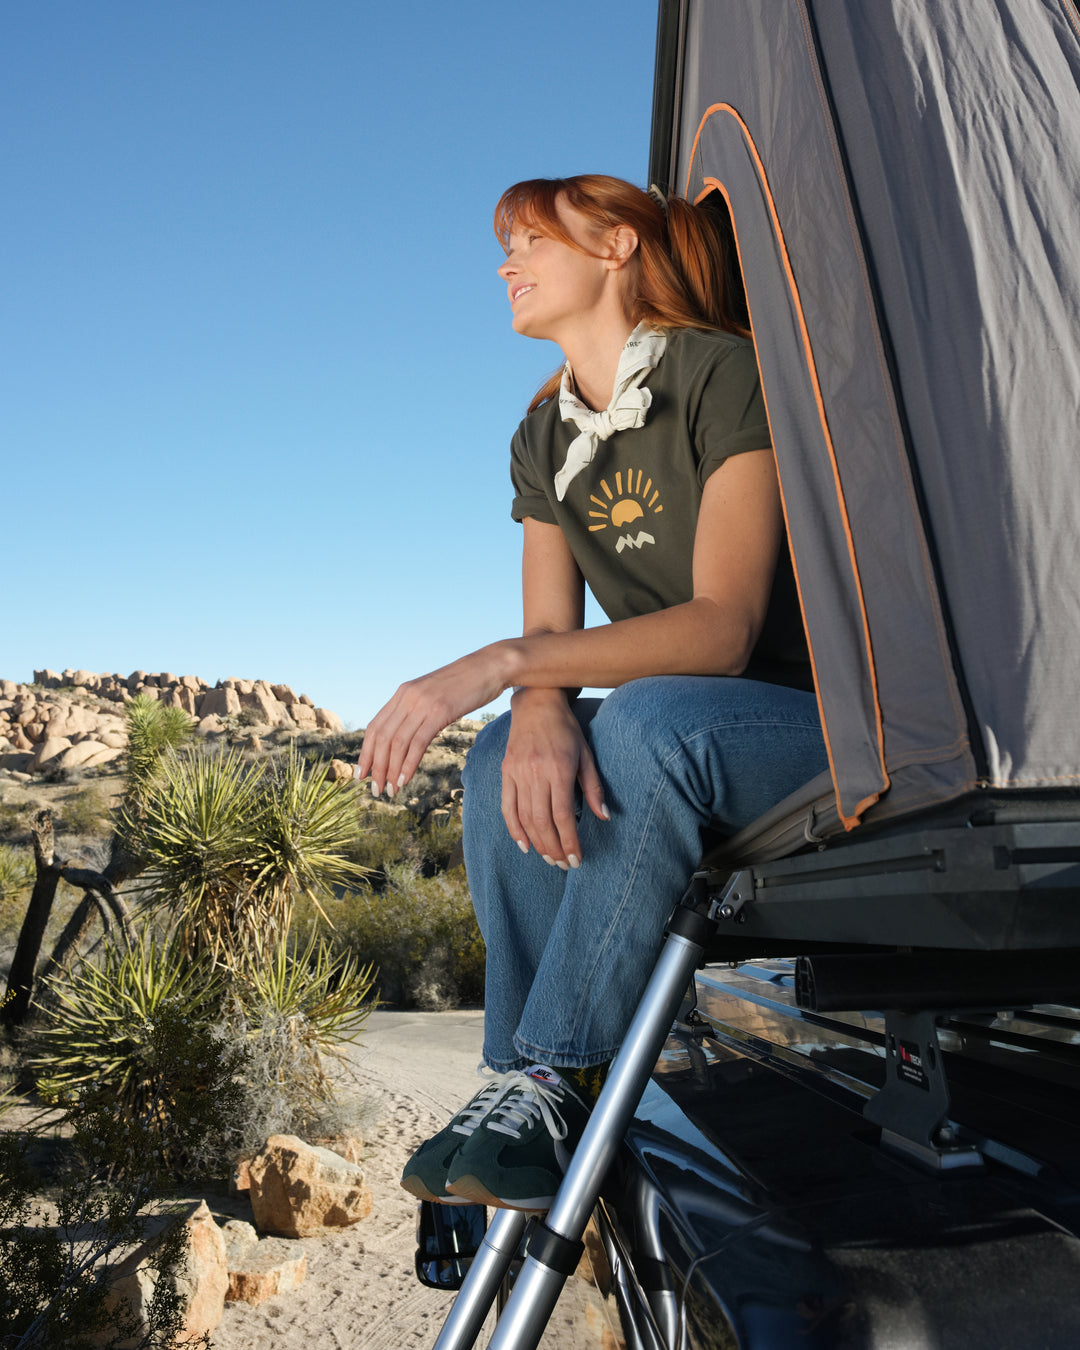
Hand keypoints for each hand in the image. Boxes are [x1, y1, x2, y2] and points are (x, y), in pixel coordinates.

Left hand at [358, 647, 509, 796]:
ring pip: (397, 742)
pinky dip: (408, 764)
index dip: (366, 752)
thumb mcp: (434, 694)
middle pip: (382, 737)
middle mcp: (407, 697)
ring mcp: (423, 704)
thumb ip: (417, 710)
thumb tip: (407, 733)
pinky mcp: (439, 711)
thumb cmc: (466, 683)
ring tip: (389, 790)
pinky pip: (418, 743)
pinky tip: (405, 779)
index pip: (375, 727)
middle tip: (374, 789)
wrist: (490, 666)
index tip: (362, 773)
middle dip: (376, 766)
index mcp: (402, 693)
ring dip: (390, 770)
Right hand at [500, 688, 607, 866]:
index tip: (577, 859)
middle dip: (554, 848)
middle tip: (564, 864)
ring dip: (537, 843)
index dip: (569, 841)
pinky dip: (514, 829)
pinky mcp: (506, 772)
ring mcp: (517, 773)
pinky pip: (507, 807)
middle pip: (542, 821)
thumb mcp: (586, 754)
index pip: (563, 815)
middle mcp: (535, 772)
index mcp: (559, 769)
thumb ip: (593, 787)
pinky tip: (525, 845)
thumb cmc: (567, 729)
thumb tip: (604, 816)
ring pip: (525, 818)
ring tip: (550, 858)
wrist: (537, 703)